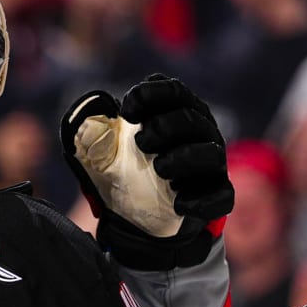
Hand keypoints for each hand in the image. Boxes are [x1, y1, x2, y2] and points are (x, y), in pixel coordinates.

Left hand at [61, 74, 234, 236]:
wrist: (145, 216)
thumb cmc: (129, 169)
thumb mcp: (107, 149)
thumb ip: (97, 130)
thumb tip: (85, 115)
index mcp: (177, 111)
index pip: (173, 90)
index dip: (150, 94)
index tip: (126, 110)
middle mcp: (200, 133)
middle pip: (191, 118)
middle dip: (164, 126)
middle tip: (141, 142)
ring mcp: (212, 164)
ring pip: (210, 154)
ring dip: (183, 159)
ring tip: (160, 168)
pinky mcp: (217, 195)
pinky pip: (221, 195)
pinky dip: (201, 200)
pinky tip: (179, 204)